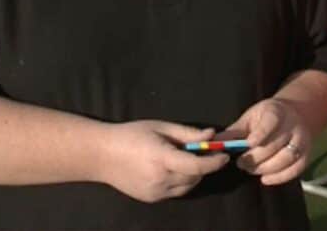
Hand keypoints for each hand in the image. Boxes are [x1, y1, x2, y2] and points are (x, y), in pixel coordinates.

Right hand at [97, 120, 228, 202]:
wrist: (102, 155)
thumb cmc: (131, 135)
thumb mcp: (161, 127)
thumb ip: (188, 133)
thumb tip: (211, 136)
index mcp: (161, 158)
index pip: (196, 166)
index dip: (214, 162)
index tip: (224, 155)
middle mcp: (159, 179)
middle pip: (195, 177)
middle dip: (205, 166)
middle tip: (206, 152)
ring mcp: (155, 192)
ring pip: (188, 187)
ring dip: (194, 175)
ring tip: (186, 159)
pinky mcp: (151, 198)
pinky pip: (176, 192)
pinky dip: (181, 182)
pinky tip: (173, 169)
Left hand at [223, 97, 311, 185]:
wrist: (294, 114)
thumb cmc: (266, 117)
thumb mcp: (250, 117)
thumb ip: (234, 131)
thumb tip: (213, 143)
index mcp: (276, 112)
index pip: (270, 123)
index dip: (260, 135)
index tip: (247, 144)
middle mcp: (292, 126)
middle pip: (275, 145)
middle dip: (255, 158)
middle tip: (241, 163)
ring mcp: (301, 140)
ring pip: (286, 158)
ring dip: (266, 168)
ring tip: (251, 169)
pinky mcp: (306, 154)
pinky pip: (296, 169)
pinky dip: (280, 177)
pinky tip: (265, 178)